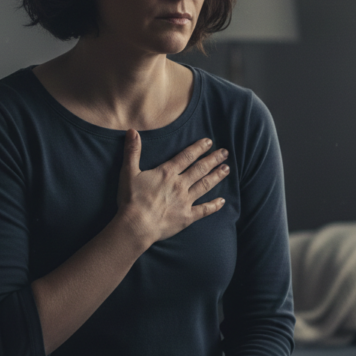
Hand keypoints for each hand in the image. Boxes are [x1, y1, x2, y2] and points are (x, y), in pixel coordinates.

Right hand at [117, 129, 229, 247]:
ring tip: (227, 169)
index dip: (198, 148)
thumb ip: (132, 151)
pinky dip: (214, 206)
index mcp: (167, 173)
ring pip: (205, 186)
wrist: (136, 225)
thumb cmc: (131, 199)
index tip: (209, 142)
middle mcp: (179, 185)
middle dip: (213, 159)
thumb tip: (132, 130)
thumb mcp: (128, 172)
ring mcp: (185, 201)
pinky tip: (222, 201)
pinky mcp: (187, 217)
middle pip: (200, 169)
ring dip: (216, 176)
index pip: (186, 157)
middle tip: (225, 152)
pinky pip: (204, 210)